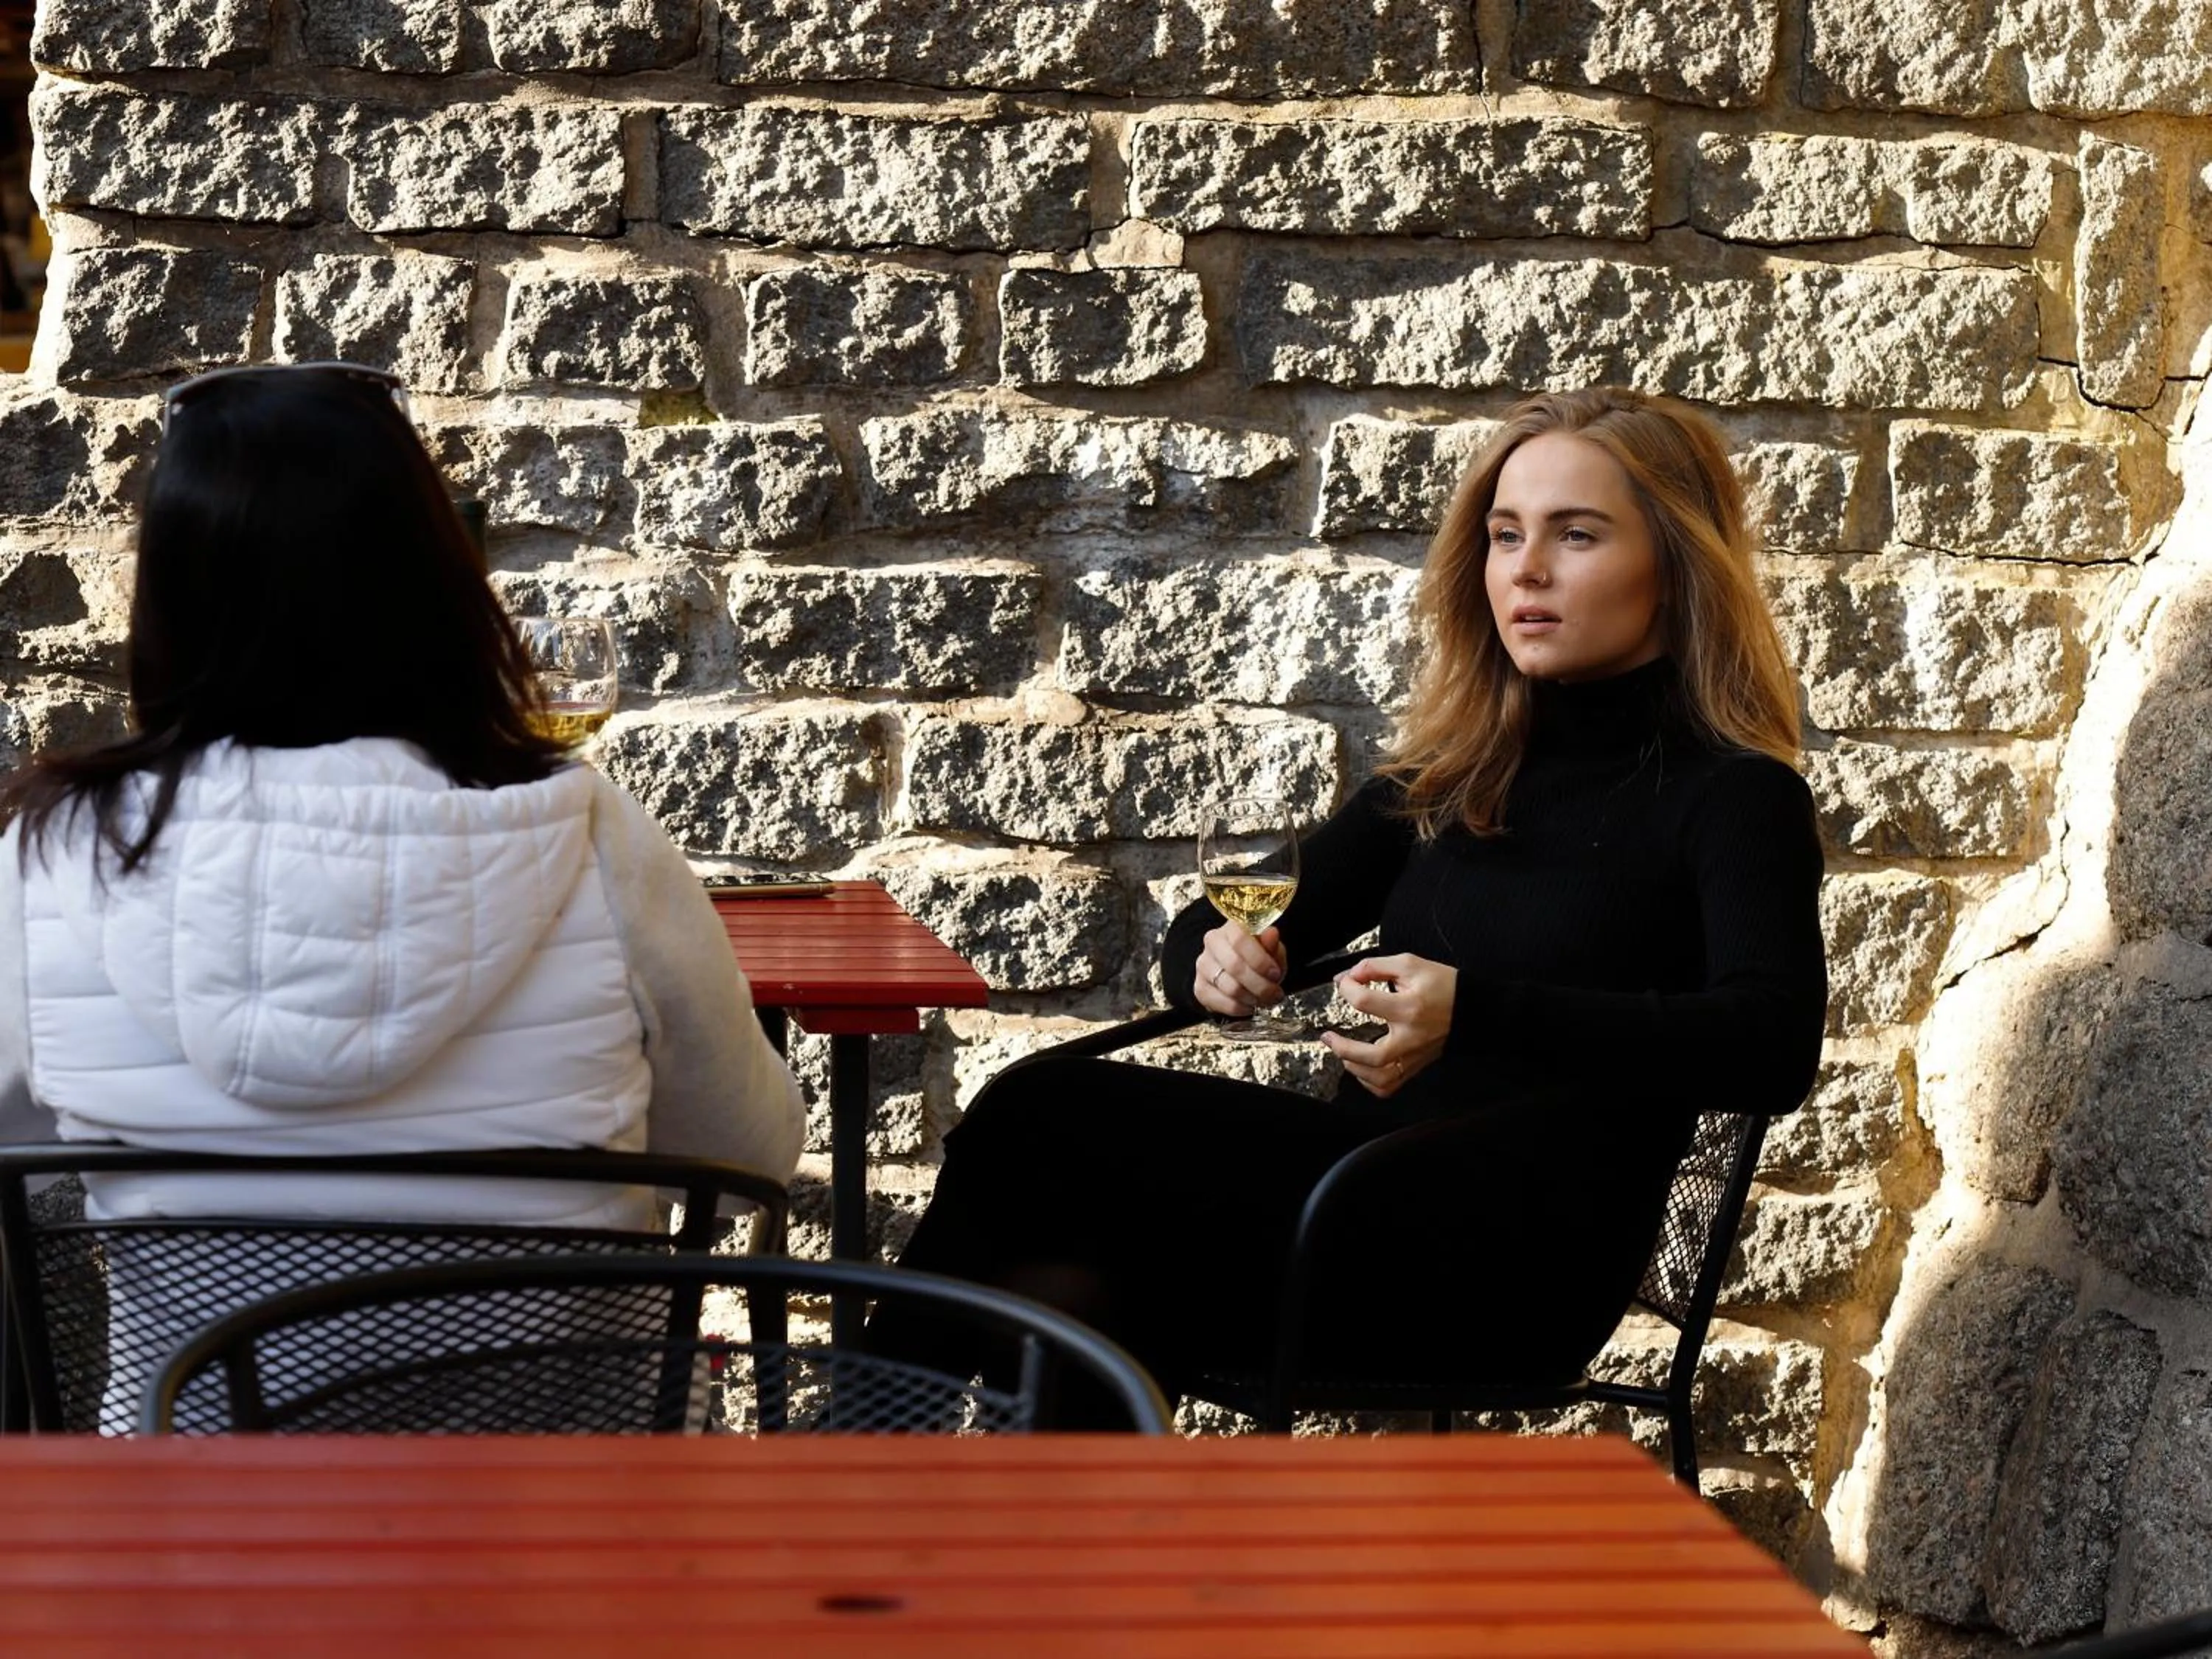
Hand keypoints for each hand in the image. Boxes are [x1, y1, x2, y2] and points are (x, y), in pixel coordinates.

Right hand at [1193, 922, 1286, 1015]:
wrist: (1239, 972)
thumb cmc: (1258, 958)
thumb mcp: (1271, 950)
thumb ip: (1272, 944)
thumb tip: (1272, 933)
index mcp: (1231, 928)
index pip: (1240, 940)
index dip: (1260, 960)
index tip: (1275, 974)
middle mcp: (1212, 943)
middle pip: (1234, 966)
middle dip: (1260, 985)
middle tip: (1275, 994)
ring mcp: (1203, 965)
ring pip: (1229, 987)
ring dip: (1252, 998)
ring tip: (1264, 1000)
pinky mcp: (1199, 987)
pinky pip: (1221, 1003)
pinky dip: (1240, 1008)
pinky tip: (1249, 1006)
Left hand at [1320, 953, 1456, 1099]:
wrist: (1474, 1010)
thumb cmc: (1443, 985)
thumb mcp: (1410, 964)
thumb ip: (1375, 967)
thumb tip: (1348, 976)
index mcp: (1409, 1008)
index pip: (1364, 1002)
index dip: (1347, 988)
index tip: (1345, 983)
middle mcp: (1411, 1037)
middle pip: (1371, 1055)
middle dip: (1342, 1047)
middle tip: (1328, 1036)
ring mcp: (1414, 1055)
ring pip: (1380, 1077)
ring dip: (1354, 1067)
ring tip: (1342, 1052)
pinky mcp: (1417, 1065)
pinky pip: (1390, 1086)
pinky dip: (1371, 1082)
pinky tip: (1362, 1068)